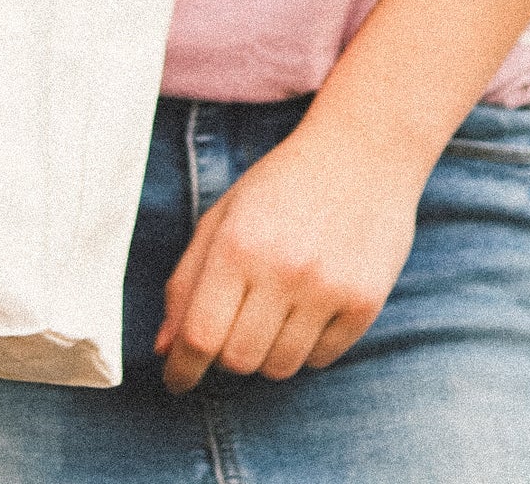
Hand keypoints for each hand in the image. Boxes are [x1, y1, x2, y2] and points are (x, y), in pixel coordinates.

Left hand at [154, 112, 421, 393]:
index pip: (200, 335)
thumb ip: (187, 279)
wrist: (362, 150)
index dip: (181, 369)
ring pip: (279, 368)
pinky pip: (321, 360)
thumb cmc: (282, 184)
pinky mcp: (364, 303)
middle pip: (238, 360)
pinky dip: (307, 346)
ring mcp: (327, 288)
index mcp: (238, 244)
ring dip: (267, 352)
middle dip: (226, 353)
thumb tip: (165, 347)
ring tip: (275, 310)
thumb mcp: (224, 215)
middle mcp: (283, 269)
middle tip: (235, 324)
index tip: (177, 379)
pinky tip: (310, 306)